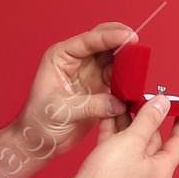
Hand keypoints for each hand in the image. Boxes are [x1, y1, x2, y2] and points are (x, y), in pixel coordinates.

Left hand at [1, 21, 132, 177]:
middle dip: (122, 43)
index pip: (89, 40)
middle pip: (104, 43)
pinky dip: (128, 82)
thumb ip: (91, 105)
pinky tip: (135, 85)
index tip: (129, 36)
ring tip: (140, 68)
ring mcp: (89, 74)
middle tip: (139, 47)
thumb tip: (118, 102)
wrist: (40, 141)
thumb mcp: (62, 111)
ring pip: (114, 60)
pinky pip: (118, 80)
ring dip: (127, 63)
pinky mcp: (99, 89)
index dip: (110, 36)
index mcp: (61, 57)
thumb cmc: (39, 122)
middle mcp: (76, 61)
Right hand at [65, 91, 178, 177]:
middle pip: (154, 138)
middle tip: (142, 97)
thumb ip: (148, 120)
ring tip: (123, 101)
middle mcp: (148, 171)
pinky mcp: (112, 170)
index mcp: (161, 168)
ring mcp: (129, 171)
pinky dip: (114, 130)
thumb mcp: (132, 142)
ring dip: (128, 121)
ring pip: (133, 140)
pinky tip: (108, 115)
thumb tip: (163, 104)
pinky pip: (117, 145)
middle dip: (148, 117)